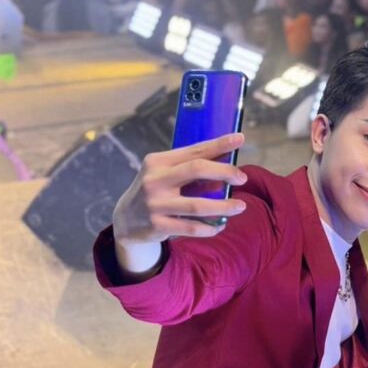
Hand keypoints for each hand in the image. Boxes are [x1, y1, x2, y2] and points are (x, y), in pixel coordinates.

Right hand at [112, 132, 247, 246]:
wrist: (125, 220)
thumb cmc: (155, 191)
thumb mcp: (165, 174)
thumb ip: (191, 170)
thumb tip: (227, 168)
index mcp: (159, 161)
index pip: (194, 150)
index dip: (219, 144)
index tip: (240, 139)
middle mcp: (155, 180)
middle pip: (196, 170)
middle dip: (224, 172)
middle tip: (243, 178)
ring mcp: (155, 204)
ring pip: (197, 206)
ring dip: (223, 206)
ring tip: (241, 206)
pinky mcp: (157, 226)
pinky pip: (191, 228)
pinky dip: (209, 228)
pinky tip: (220, 225)